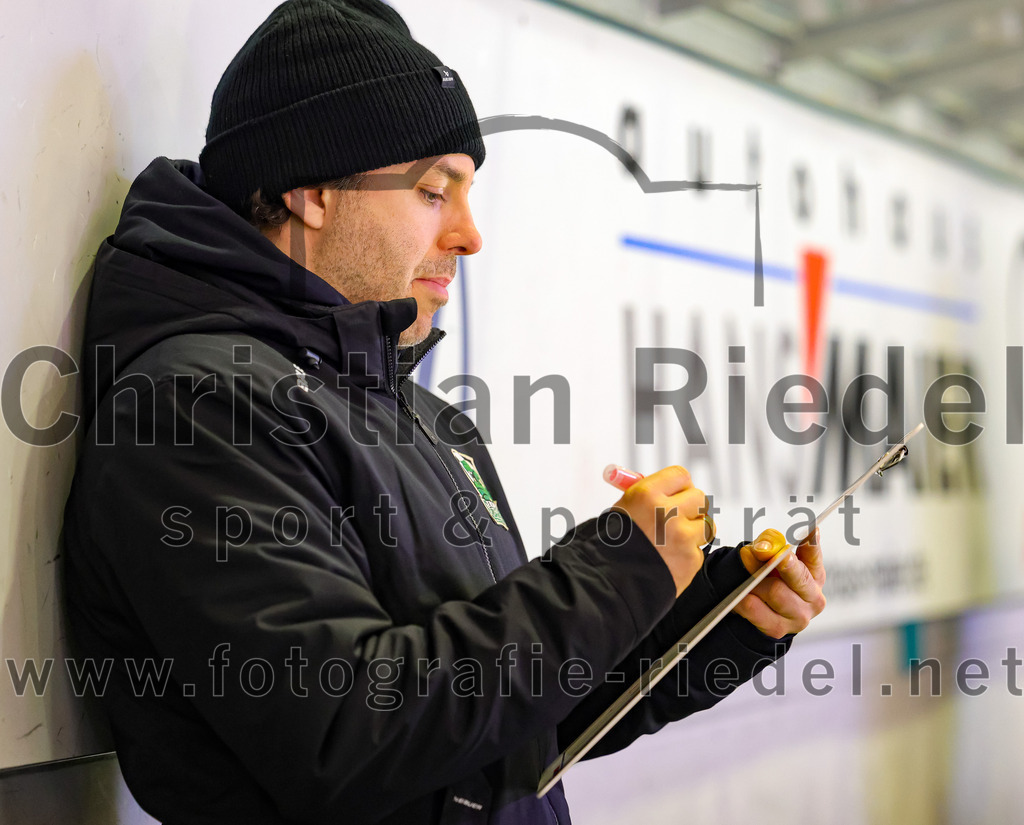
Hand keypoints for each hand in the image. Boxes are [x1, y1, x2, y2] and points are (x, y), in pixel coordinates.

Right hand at [611, 465, 708, 597]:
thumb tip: (670, 487)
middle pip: (698, 497)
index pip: (680, 475)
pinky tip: (668, 560)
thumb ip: (650, 496)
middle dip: (691, 507)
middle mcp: (666, 513)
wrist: (608, 582)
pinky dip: (687, 556)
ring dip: (694, 531)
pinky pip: (699, 551)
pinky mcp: (691, 560)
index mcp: (646, 495)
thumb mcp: (625, 509)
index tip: (676, 493)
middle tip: (678, 516)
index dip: (679, 486)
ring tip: (672, 541)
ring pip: (706, 525)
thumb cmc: (613, 544)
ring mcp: (681, 537)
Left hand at [735, 528, 825, 638]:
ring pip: (775, 592)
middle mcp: (813, 597)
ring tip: (747, 579)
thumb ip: (768, 545)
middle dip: (783, 564)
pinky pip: (755, 609)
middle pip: (798, 578)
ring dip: (756, 583)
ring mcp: (799, 617)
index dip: (812, 543)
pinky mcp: (779, 629)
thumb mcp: (768, 555)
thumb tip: (764, 548)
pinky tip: (738, 596)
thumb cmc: (767, 576)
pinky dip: (743, 600)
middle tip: (773, 555)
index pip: (814, 555)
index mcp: (815, 575)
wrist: (757, 608)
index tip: (811, 530)